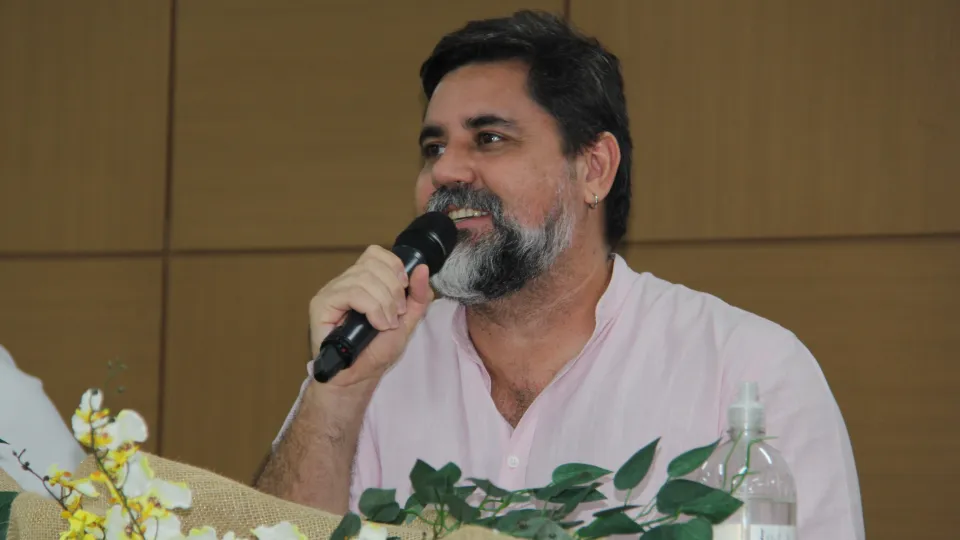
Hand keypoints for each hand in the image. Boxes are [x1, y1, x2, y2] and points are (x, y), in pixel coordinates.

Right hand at [308, 245, 433, 387]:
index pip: (376, 253)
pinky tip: (377, 324)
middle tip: (396, 314)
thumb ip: (417, 296)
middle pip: (372, 264)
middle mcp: (344, 282)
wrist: (357, 378)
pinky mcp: (321, 304)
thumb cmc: (376, 352)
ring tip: (386, 324)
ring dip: (384, 302)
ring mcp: (331, 292)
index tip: (404, 289)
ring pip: (364, 278)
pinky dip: (372, 308)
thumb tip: (422, 267)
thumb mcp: (406, 321)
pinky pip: (351, 292)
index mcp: (362, 281)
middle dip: (394, 289)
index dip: (394, 266)